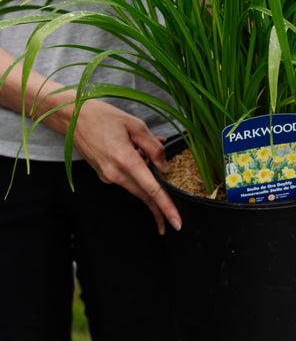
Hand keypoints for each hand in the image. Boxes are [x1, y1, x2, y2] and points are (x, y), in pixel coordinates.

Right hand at [72, 100, 180, 234]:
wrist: (74, 118)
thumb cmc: (103, 117)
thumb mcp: (136, 125)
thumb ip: (153, 147)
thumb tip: (165, 167)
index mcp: (126, 160)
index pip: (151, 190)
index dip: (166, 207)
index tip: (176, 223)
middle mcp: (115, 174)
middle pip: (144, 195)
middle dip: (160, 206)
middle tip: (172, 217)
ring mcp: (107, 176)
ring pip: (136, 186)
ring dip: (147, 179)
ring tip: (144, 150)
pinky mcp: (103, 175)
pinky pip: (126, 178)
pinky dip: (136, 171)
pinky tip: (136, 151)